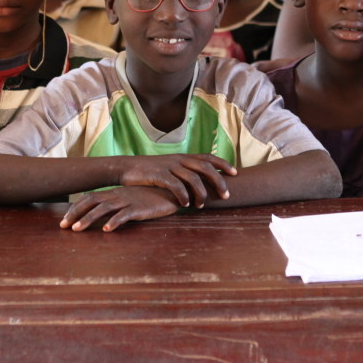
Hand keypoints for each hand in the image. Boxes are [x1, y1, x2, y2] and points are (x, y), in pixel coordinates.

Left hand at [60, 186, 179, 231]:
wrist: (171, 190)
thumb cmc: (150, 197)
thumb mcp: (130, 200)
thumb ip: (117, 206)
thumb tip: (102, 217)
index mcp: (114, 193)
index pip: (89, 199)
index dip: (75, 209)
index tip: (64, 221)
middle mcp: (117, 195)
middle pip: (91, 202)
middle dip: (75, 214)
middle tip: (63, 226)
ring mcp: (128, 201)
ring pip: (104, 209)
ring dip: (88, 219)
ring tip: (77, 230)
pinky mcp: (140, 208)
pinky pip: (124, 215)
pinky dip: (114, 222)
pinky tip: (106, 230)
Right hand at [117, 155, 235, 207]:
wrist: (127, 167)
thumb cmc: (150, 171)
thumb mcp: (170, 167)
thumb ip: (185, 172)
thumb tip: (201, 182)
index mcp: (183, 157)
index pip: (208, 157)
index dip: (223, 163)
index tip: (235, 172)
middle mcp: (179, 159)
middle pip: (206, 168)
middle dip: (219, 181)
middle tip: (226, 195)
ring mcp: (169, 166)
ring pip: (193, 178)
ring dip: (201, 193)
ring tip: (201, 205)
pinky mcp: (158, 175)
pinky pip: (176, 186)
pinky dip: (183, 196)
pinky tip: (185, 205)